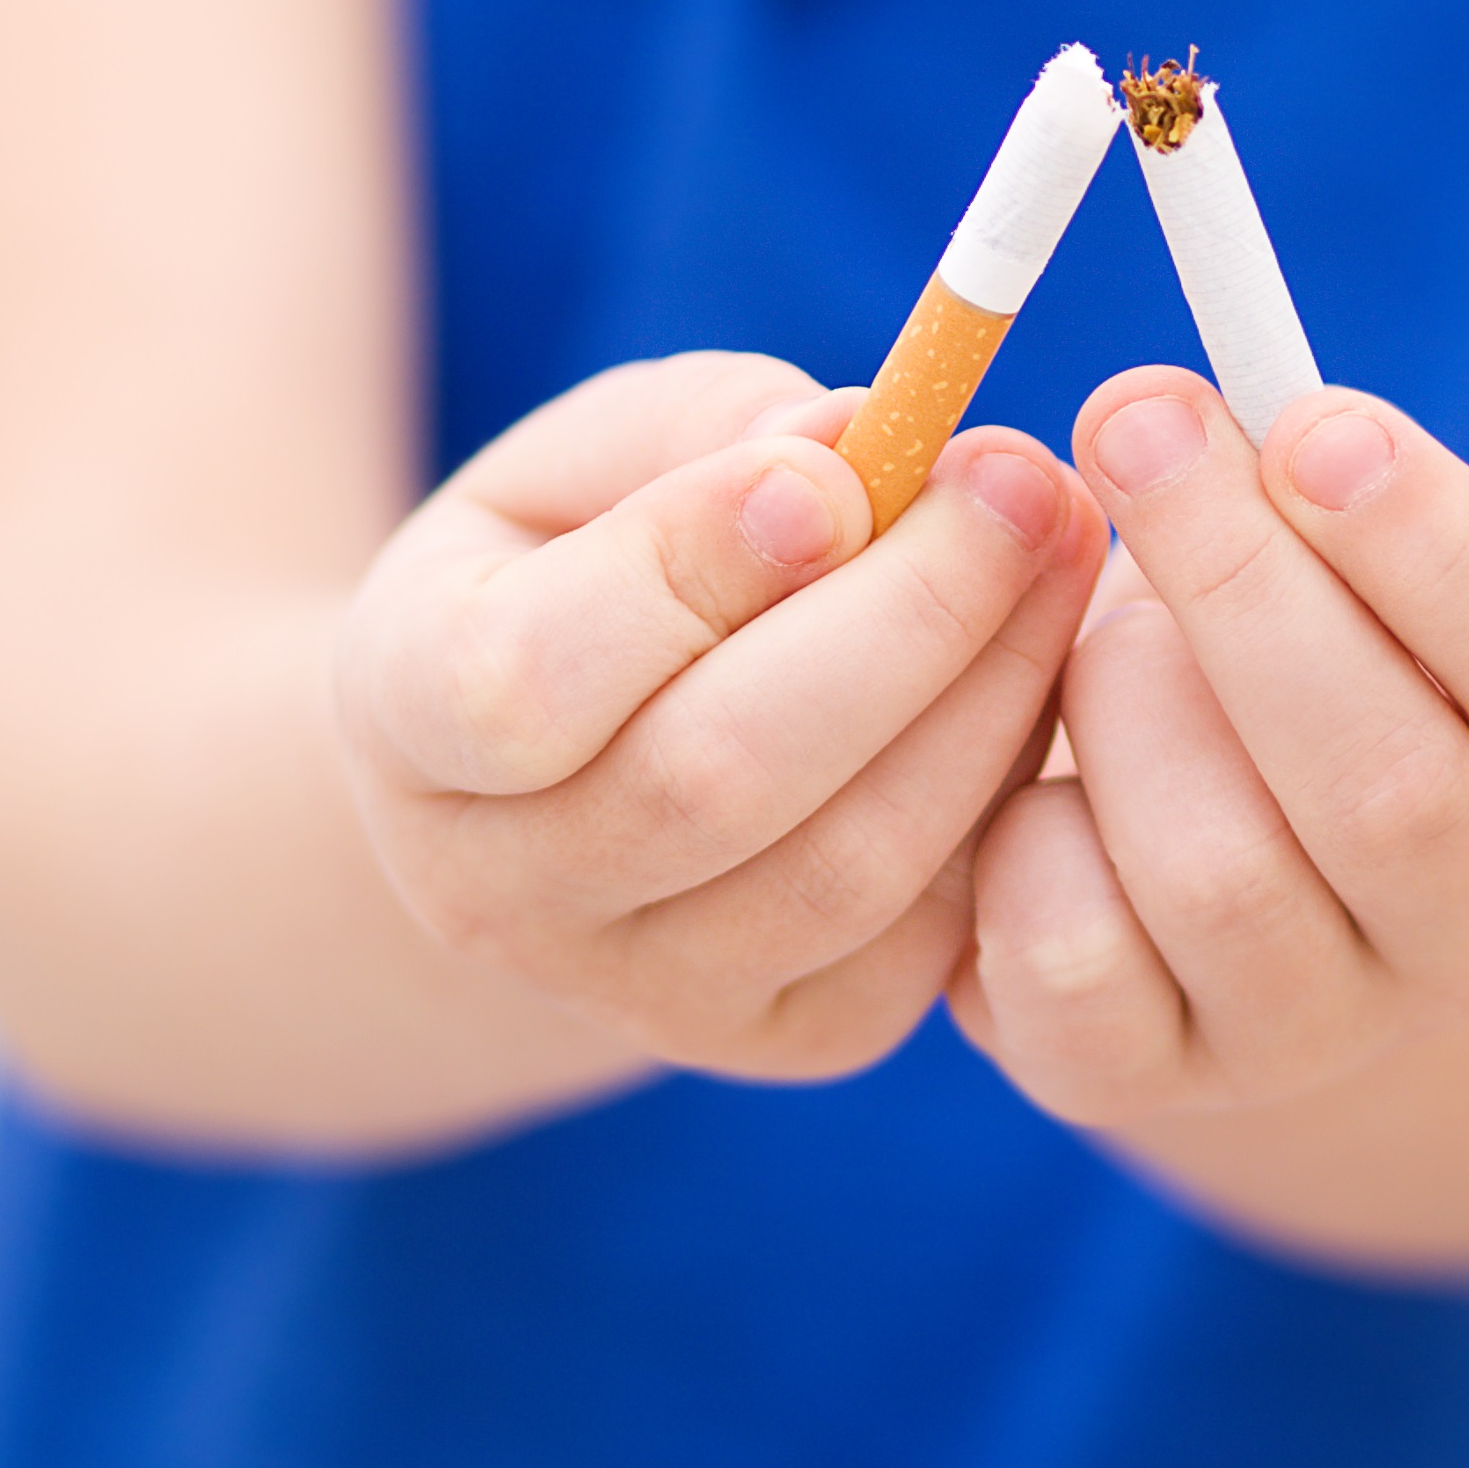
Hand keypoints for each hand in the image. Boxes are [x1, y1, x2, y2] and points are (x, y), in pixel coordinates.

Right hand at [339, 351, 1105, 1080]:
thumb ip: (704, 432)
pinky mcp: (793, 1035)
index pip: (521, 682)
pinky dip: (1011, 787)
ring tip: (1063, 545)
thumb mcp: (591, 463)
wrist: (563, 792)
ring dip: (992, 692)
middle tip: (1023, 478)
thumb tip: (851, 449)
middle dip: (906, 613)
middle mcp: (500, 896)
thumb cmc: (583, 569)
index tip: (837, 459)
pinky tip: (1039, 668)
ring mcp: (645, 995)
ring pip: (850, 865)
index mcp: (406, 725)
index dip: (688, 568)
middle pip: (717, 779)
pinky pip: (933, 926)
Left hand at [952, 369, 1468, 1124]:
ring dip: (1128, 704)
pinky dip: (1026, 835)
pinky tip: (1047, 774)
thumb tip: (1156, 414)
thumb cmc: (1294, 649)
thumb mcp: (1344, 560)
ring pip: (1218, 877)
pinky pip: (1067, 960)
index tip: (1312, 422)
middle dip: (1242, 583)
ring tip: (1097, 634)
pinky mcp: (1142, 1080)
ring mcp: (1314, 1029)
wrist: (1244, 874)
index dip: (1440, 547)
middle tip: (1137, 424)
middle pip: (1385, 786)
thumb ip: (1288, 483)